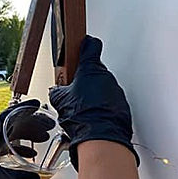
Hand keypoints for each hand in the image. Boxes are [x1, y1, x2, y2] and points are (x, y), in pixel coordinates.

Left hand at [0, 100, 45, 178]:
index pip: (7, 116)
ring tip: (43, 138)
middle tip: (46, 124)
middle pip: (13, 125)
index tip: (35, 104)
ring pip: (12, 136)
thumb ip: (21, 178)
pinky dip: (22, 148)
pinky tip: (31, 155)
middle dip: (31, 123)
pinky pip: (9, 148)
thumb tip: (37, 176)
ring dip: (28, 135)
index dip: (22, 108)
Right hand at [48, 35, 137, 169]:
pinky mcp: (121, 104)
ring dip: (93, 94)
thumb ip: (58, 90)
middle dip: (85, 79)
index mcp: (90, 69)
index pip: (91, 47)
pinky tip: (91, 116)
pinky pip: (109, 101)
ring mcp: (115, 90)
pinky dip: (101, 106)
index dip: (87, 44)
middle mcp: (106, 77)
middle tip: (74, 91)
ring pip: (102, 87)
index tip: (86, 43)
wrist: (100, 135)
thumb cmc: (82, 115)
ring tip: (82, 108)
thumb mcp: (59, 99)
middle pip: (94, 71)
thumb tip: (56, 90)